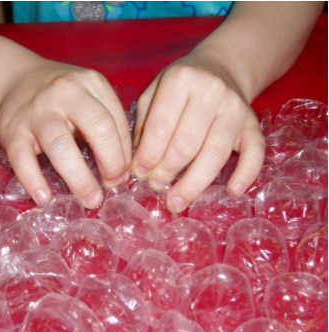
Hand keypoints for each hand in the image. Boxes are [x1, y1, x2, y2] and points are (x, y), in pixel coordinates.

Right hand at [0, 59, 131, 208]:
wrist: (13, 80)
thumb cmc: (60, 96)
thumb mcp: (89, 95)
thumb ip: (107, 121)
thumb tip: (124, 166)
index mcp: (91, 83)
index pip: (116, 122)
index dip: (124, 154)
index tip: (123, 174)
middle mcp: (65, 93)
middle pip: (98, 129)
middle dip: (111, 163)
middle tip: (112, 185)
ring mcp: (37, 112)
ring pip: (61, 146)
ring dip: (79, 179)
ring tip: (90, 200)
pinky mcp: (12, 130)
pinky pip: (22, 159)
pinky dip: (33, 181)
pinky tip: (45, 198)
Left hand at [132, 56, 264, 212]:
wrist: (222, 68)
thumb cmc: (181, 86)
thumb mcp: (154, 91)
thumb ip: (144, 122)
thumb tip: (140, 163)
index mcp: (181, 80)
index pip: (161, 126)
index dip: (148, 155)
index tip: (138, 174)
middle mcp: (211, 91)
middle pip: (186, 144)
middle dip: (167, 171)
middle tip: (155, 186)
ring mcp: (236, 109)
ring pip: (215, 154)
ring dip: (193, 183)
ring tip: (176, 202)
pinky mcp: (253, 124)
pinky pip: (255, 152)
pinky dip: (246, 174)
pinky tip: (232, 192)